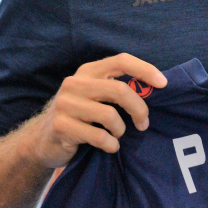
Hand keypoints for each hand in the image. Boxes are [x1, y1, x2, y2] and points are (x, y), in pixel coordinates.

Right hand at [23, 53, 166, 168]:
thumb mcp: (94, 96)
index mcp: (88, 71)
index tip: (163, 84)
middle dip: (139, 109)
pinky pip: (99, 137)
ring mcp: (66, 104)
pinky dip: (111, 145)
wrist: (43, 140)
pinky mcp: (61, 126)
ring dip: (121, 131)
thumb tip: (154, 90)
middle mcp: (75, 83)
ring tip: (117, 136)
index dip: (145, 70)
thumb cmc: (80, 117)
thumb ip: (116, 90)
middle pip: (119, 90)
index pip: (121, 61)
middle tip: (144, 124)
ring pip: (110, 116)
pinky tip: (109, 146)